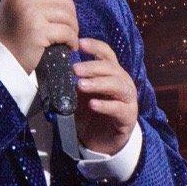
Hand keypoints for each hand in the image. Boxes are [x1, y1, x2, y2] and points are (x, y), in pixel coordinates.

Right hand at [0, 0, 77, 73]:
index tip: (65, 4)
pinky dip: (72, 40)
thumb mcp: (16, 7)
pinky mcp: (38, 31)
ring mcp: (29, 13)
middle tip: (69, 27)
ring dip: (73, 28)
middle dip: (71, 14)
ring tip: (69, 37)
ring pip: (67, 14)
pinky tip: (69, 45)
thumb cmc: (11, 36)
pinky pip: (67, 31)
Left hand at [73, 37, 137, 155]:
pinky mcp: (128, 117)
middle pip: (112, 69)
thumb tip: (58, 67)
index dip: (95, 47)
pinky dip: (105, 105)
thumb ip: (77, 80)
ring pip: (117, 86)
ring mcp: (128, 100)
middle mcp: (123, 83)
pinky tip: (92, 104)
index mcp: (113, 73)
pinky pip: (119, 108)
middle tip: (74, 69)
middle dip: (92, 67)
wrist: (102, 141)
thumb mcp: (81, 94)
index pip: (107, 54)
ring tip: (81, 85)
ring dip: (98, 83)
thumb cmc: (91, 113)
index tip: (80, 44)